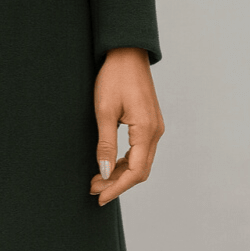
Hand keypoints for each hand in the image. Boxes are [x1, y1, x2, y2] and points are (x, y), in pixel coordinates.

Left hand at [88, 46, 163, 204]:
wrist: (127, 53)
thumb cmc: (114, 78)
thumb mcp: (104, 111)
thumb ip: (105, 144)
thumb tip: (103, 173)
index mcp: (146, 130)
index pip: (134, 172)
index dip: (116, 188)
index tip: (99, 197)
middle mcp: (155, 132)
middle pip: (140, 171)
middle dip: (117, 183)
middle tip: (93, 189)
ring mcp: (155, 127)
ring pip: (141, 162)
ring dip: (120, 173)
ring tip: (97, 179)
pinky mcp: (150, 122)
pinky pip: (141, 151)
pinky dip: (126, 161)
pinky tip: (110, 164)